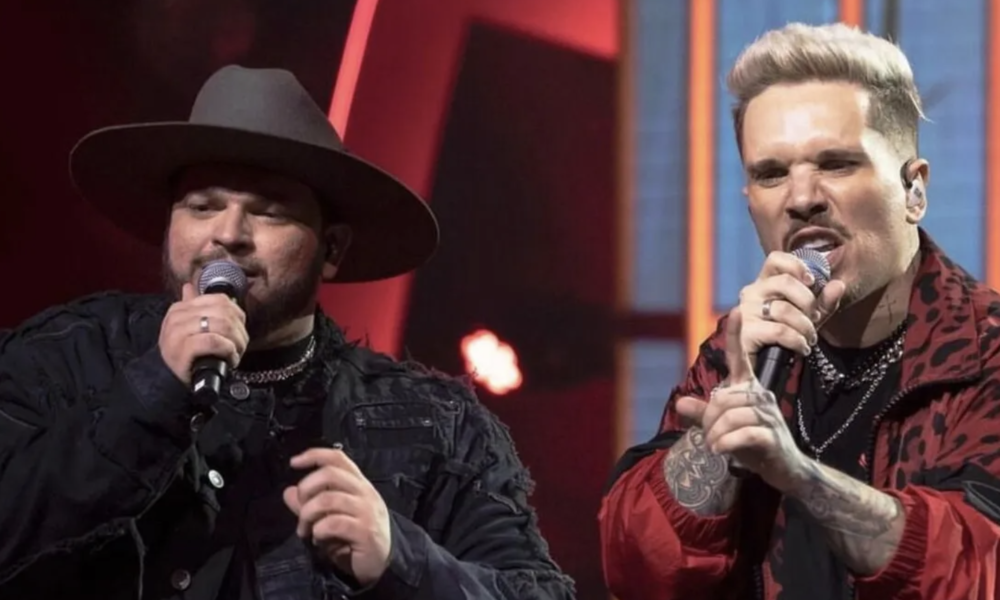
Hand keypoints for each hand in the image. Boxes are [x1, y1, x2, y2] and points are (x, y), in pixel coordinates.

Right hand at [158, 283, 248, 384]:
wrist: (163, 378)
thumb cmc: (181, 353)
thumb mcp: (185, 327)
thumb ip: (189, 306)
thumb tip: (189, 286)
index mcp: (180, 308)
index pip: (220, 300)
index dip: (237, 316)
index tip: (239, 332)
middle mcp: (177, 317)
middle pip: (224, 313)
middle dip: (239, 332)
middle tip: (240, 347)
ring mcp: (178, 332)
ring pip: (221, 325)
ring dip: (236, 342)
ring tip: (235, 354)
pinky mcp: (182, 349)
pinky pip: (213, 341)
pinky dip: (227, 350)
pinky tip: (230, 359)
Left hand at [282, 447, 391, 586]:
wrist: (384, 563)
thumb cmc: (355, 538)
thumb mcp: (330, 518)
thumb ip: (310, 504)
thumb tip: (288, 492)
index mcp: (358, 484)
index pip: (337, 458)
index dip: (314, 455)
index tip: (294, 462)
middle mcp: (364, 492)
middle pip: (330, 474)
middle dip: (306, 489)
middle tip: (300, 510)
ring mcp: (366, 510)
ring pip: (327, 499)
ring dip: (308, 515)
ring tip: (305, 530)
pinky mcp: (365, 531)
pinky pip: (333, 524)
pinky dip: (318, 531)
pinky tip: (318, 539)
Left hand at [675, 310, 803, 488]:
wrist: (785, 469)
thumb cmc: (753, 443)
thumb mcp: (723, 427)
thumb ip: (702, 415)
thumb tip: (680, 403)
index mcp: (749, 389)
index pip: (740, 359)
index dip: (736, 336)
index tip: (737, 309)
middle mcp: (761, 396)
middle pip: (723, 399)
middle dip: (708, 420)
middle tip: (709, 436)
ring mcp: (769, 416)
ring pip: (730, 417)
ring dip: (714, 435)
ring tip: (715, 446)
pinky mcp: (772, 437)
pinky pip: (742, 434)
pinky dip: (725, 443)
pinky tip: (720, 451)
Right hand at [737, 251, 845, 363]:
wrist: (762, 369)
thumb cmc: (783, 338)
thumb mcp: (808, 319)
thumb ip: (824, 302)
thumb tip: (839, 284)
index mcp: (764, 284)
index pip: (775, 259)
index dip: (796, 265)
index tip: (812, 282)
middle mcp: (751, 293)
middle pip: (785, 282)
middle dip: (808, 302)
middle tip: (814, 319)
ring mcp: (745, 312)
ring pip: (784, 309)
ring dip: (805, 327)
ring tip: (809, 339)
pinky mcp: (745, 333)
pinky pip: (779, 331)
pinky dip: (797, 340)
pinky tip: (801, 347)